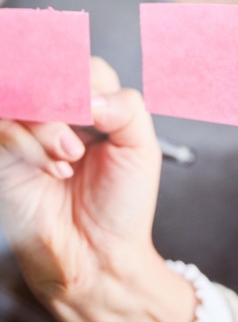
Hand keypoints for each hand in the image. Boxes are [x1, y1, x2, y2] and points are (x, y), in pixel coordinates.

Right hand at [0, 58, 193, 321]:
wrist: (99, 255)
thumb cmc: (122, 205)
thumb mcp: (141, 149)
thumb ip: (126, 108)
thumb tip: (90, 94)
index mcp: (96, 108)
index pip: (82, 66)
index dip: (85, 76)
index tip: (95, 103)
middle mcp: (60, 117)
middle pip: (47, 74)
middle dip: (64, 96)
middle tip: (82, 123)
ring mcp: (29, 135)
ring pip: (23, 97)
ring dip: (49, 124)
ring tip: (71, 157)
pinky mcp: (6, 157)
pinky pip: (4, 128)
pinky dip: (30, 144)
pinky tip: (54, 169)